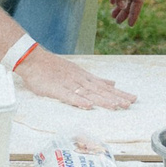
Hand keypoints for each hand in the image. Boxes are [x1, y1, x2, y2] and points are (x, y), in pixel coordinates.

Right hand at [18, 49, 134, 109]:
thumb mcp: (78, 71)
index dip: (119, 93)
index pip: (105, 86)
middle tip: (129, 104)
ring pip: (88, 94)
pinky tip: (88, 106)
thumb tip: (112, 82)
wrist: (33, 59)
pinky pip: (69, 96)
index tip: (132, 99)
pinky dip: (78, 101)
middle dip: (115, 97)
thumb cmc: (54, 67)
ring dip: (101, 100)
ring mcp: (68, 84)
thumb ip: (95, 79)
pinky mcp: (56, 89)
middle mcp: (80, 80)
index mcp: (85, 77)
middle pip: (100, 90)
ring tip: (115, 106)